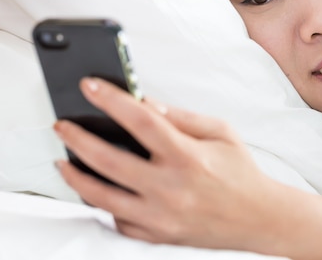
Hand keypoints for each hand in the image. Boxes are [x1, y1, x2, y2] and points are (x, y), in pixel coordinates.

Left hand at [54, 77, 281, 251]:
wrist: (258, 218)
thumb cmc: (240, 172)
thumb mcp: (220, 132)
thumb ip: (181, 116)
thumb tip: (143, 102)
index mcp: (188, 157)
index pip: (141, 121)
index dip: (111, 100)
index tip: (90, 86)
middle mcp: (171, 188)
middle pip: (109, 161)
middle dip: (78, 139)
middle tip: (63, 125)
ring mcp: (161, 217)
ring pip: (102, 197)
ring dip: (75, 176)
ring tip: (64, 160)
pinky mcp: (157, 235)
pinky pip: (117, 220)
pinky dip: (103, 203)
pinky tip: (99, 188)